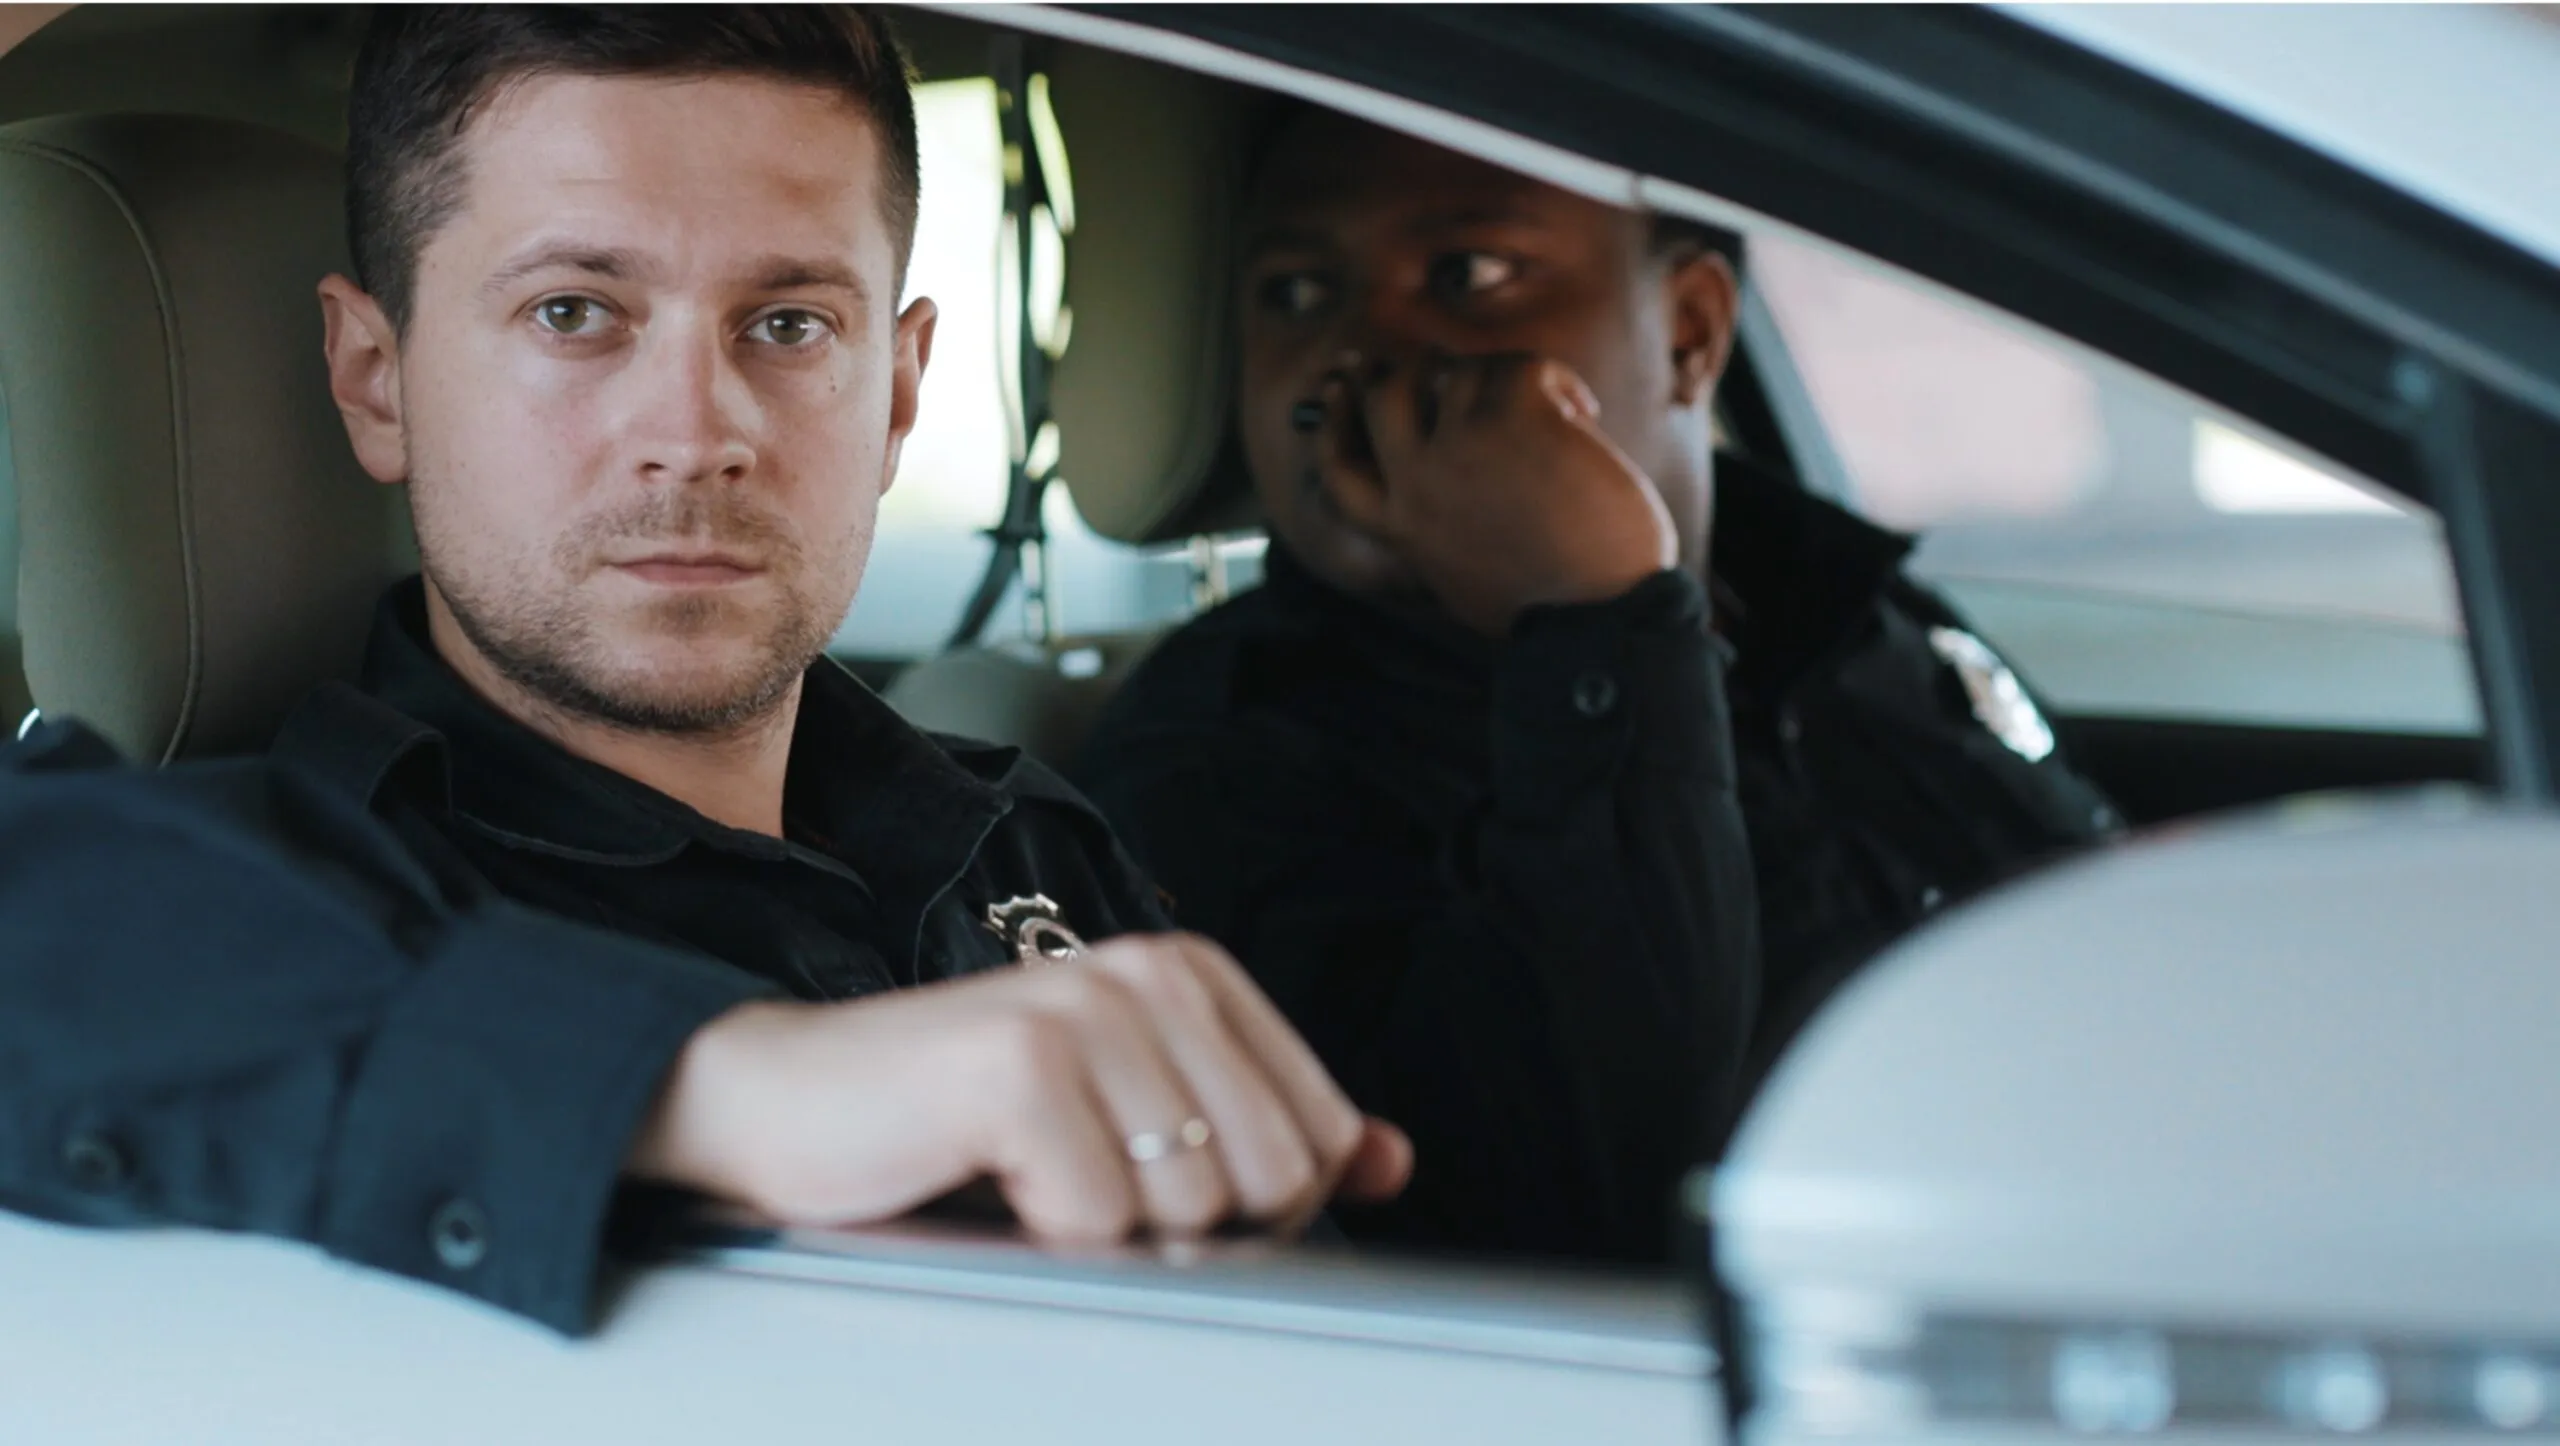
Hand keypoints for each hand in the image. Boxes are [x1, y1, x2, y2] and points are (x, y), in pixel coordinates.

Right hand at [627, 932, 1412, 1242]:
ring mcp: (1086, 1012)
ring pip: (1190, 1212)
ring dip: (1100, 1236)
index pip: (1321, 1138)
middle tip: (1079, 1194)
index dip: (1248, 1205)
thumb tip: (1390, 1161)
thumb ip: (1262, 1130)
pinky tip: (979, 1182)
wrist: (788, 1109)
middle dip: (1182, 1229)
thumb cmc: (958, 1127)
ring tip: (1025, 1182)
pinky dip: (1036, 1239)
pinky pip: (1096, 1224)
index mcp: (1192, 975)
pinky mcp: (1021, 1067)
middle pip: (1272, 1182)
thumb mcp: (1131, 1120)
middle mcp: (1150, 973)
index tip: (1148, 1182)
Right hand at [1317, 351, 1676, 635]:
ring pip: (1458, 370)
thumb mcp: (1466, 579)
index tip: (1338, 387)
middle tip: (1444, 366)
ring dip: (1501, 378)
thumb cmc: (1552, 610)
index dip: (1333, 419)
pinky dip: (1557, 381)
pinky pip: (1522, 366)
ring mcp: (1463, 445)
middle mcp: (1419, 482)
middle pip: (1383, 394)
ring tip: (1552, 408)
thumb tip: (1451, 486)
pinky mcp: (1517, 418)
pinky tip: (1583, 414)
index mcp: (1403, 527)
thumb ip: (1443, 533)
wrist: (1597, 620)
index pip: (1338, 463)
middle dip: (1410, 371)